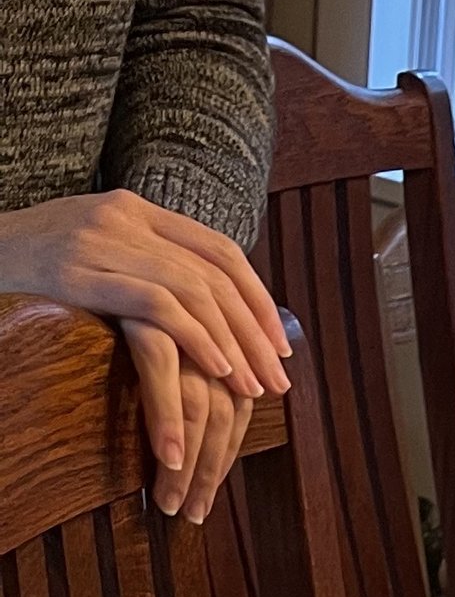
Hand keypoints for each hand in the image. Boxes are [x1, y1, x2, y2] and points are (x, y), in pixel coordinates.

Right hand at [0, 190, 289, 494]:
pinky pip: (155, 304)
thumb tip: (209, 314)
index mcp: (134, 208)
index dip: (257, 298)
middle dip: (253, 331)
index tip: (279, 345)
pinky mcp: (78, 274)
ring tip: (252, 387)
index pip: (218, 249)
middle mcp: (122, 216)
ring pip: (192, 289)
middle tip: (277, 380)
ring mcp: (99, 241)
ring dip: (231, 344)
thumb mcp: (98, 254)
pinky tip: (216, 370)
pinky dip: (196, 338)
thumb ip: (146, 267)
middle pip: (213, 273)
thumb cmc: (34, 267)